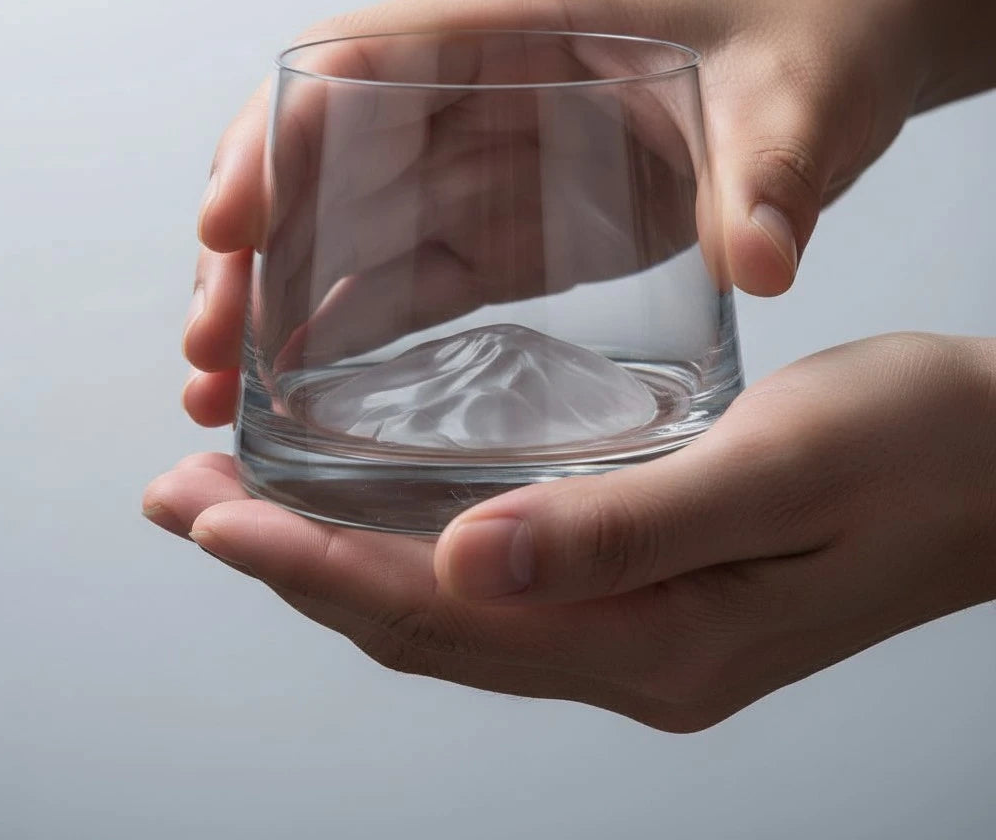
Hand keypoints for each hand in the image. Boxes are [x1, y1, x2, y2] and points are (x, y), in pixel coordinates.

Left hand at [145, 333, 995, 730]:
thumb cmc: (915, 451)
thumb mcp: (778, 473)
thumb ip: (626, 532)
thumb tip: (463, 567)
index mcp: (654, 640)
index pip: (438, 615)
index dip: (310, 566)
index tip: (208, 515)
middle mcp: (630, 652)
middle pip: (422, 625)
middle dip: (292, 567)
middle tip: (187, 504)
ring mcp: (640, 629)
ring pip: (450, 611)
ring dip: (340, 560)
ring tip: (243, 510)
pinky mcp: (652, 589)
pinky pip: (502, 586)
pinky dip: (417, 552)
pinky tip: (381, 512)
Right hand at [182, 0, 929, 425]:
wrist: (838, 45)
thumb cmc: (812, 35)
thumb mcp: (799, 97)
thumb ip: (772, 175)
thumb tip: (762, 262)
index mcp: (520, 20)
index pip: (358, 62)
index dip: (278, 139)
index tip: (224, 227)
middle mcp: (480, 88)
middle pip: (324, 162)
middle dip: (255, 251)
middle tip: (209, 351)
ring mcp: (487, 160)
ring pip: (350, 229)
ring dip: (284, 307)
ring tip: (227, 392)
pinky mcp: (510, 224)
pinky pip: (410, 277)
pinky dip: (354, 331)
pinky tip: (310, 389)